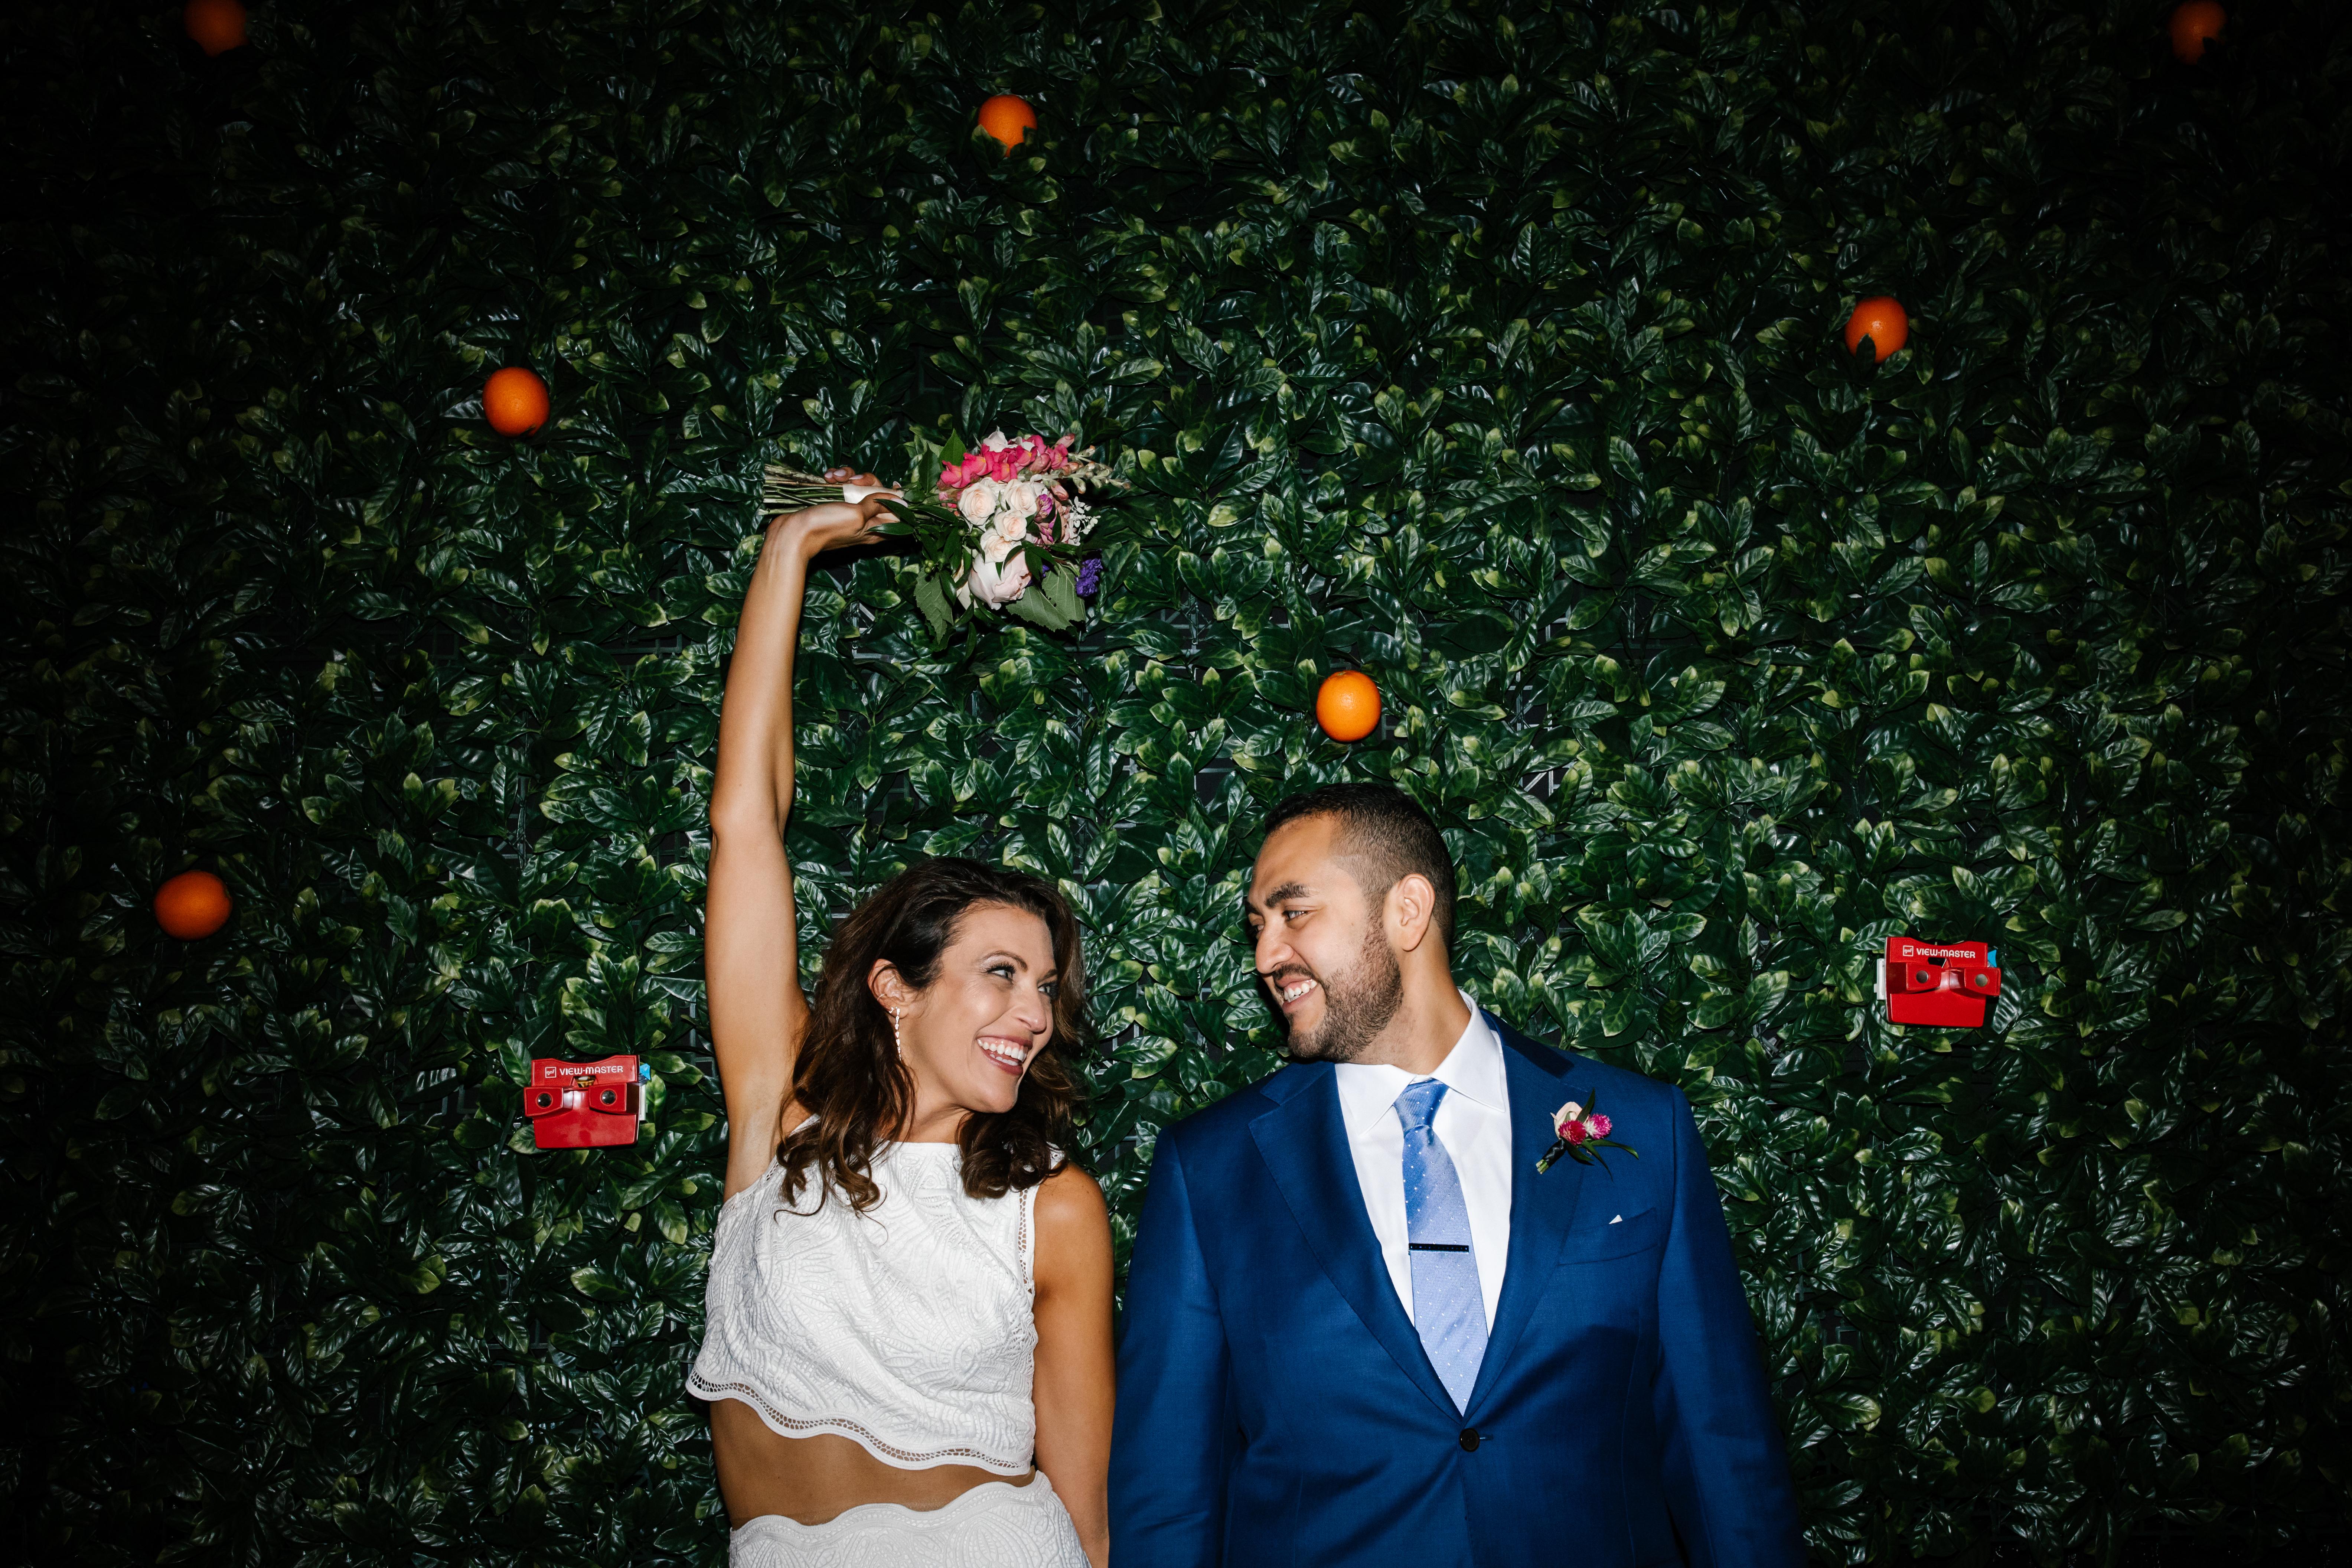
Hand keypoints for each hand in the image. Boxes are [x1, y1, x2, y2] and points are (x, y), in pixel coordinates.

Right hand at [775, 469, 899, 556]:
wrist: (794, 531)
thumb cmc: (826, 526)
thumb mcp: (857, 516)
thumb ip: (878, 506)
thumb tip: (901, 500)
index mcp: (875, 528)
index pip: (897, 513)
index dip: (898, 498)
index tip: (895, 484)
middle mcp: (864, 519)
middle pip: (878, 493)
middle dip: (868, 481)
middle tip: (855, 480)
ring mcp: (848, 509)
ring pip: (858, 485)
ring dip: (847, 476)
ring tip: (834, 478)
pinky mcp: (834, 501)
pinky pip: (841, 485)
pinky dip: (835, 478)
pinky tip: (827, 478)